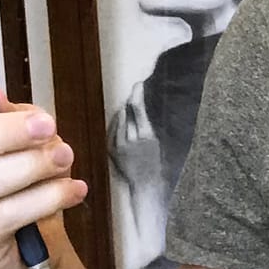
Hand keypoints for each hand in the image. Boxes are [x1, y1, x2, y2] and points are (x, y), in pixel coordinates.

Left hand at [107, 81, 162, 196]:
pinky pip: (112, 130)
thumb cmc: (155, 163)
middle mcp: (131, 139)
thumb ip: (148, 124)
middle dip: (131, 102)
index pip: (138, 108)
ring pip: (118, 119)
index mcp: (146, 135)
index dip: (137, 94)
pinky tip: (121, 121)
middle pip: (127, 112)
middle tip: (135, 93)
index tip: (138, 85)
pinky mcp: (112, 150)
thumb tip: (140, 105)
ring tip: (128, 108)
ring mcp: (119, 144)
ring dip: (123, 112)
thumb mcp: (157, 142)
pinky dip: (116, 123)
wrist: (146, 183)